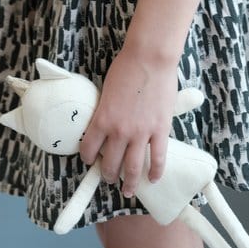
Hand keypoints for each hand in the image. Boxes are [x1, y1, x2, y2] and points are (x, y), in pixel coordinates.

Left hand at [78, 42, 178, 197]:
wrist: (150, 57)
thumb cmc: (126, 67)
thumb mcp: (106, 90)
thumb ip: (105, 110)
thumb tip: (105, 122)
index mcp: (102, 118)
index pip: (89, 148)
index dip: (88, 158)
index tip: (90, 160)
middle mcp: (119, 131)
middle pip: (110, 164)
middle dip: (108, 174)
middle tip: (109, 177)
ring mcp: (141, 133)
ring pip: (132, 168)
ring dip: (128, 183)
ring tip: (127, 189)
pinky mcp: (160, 130)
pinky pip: (158, 159)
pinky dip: (155, 172)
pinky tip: (152, 179)